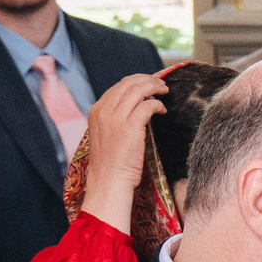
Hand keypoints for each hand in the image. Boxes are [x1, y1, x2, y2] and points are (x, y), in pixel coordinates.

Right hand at [79, 73, 168, 233]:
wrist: (108, 181)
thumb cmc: (111, 162)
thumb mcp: (106, 134)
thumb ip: (115, 117)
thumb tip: (137, 103)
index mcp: (96, 111)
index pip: (118, 86)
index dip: (136, 82)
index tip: (149, 84)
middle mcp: (103, 111)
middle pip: (128, 83)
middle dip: (147, 80)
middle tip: (161, 84)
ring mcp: (115, 118)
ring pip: (138, 90)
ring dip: (155, 87)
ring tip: (165, 92)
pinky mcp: (129, 127)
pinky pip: (148, 105)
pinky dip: (158, 104)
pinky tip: (163, 110)